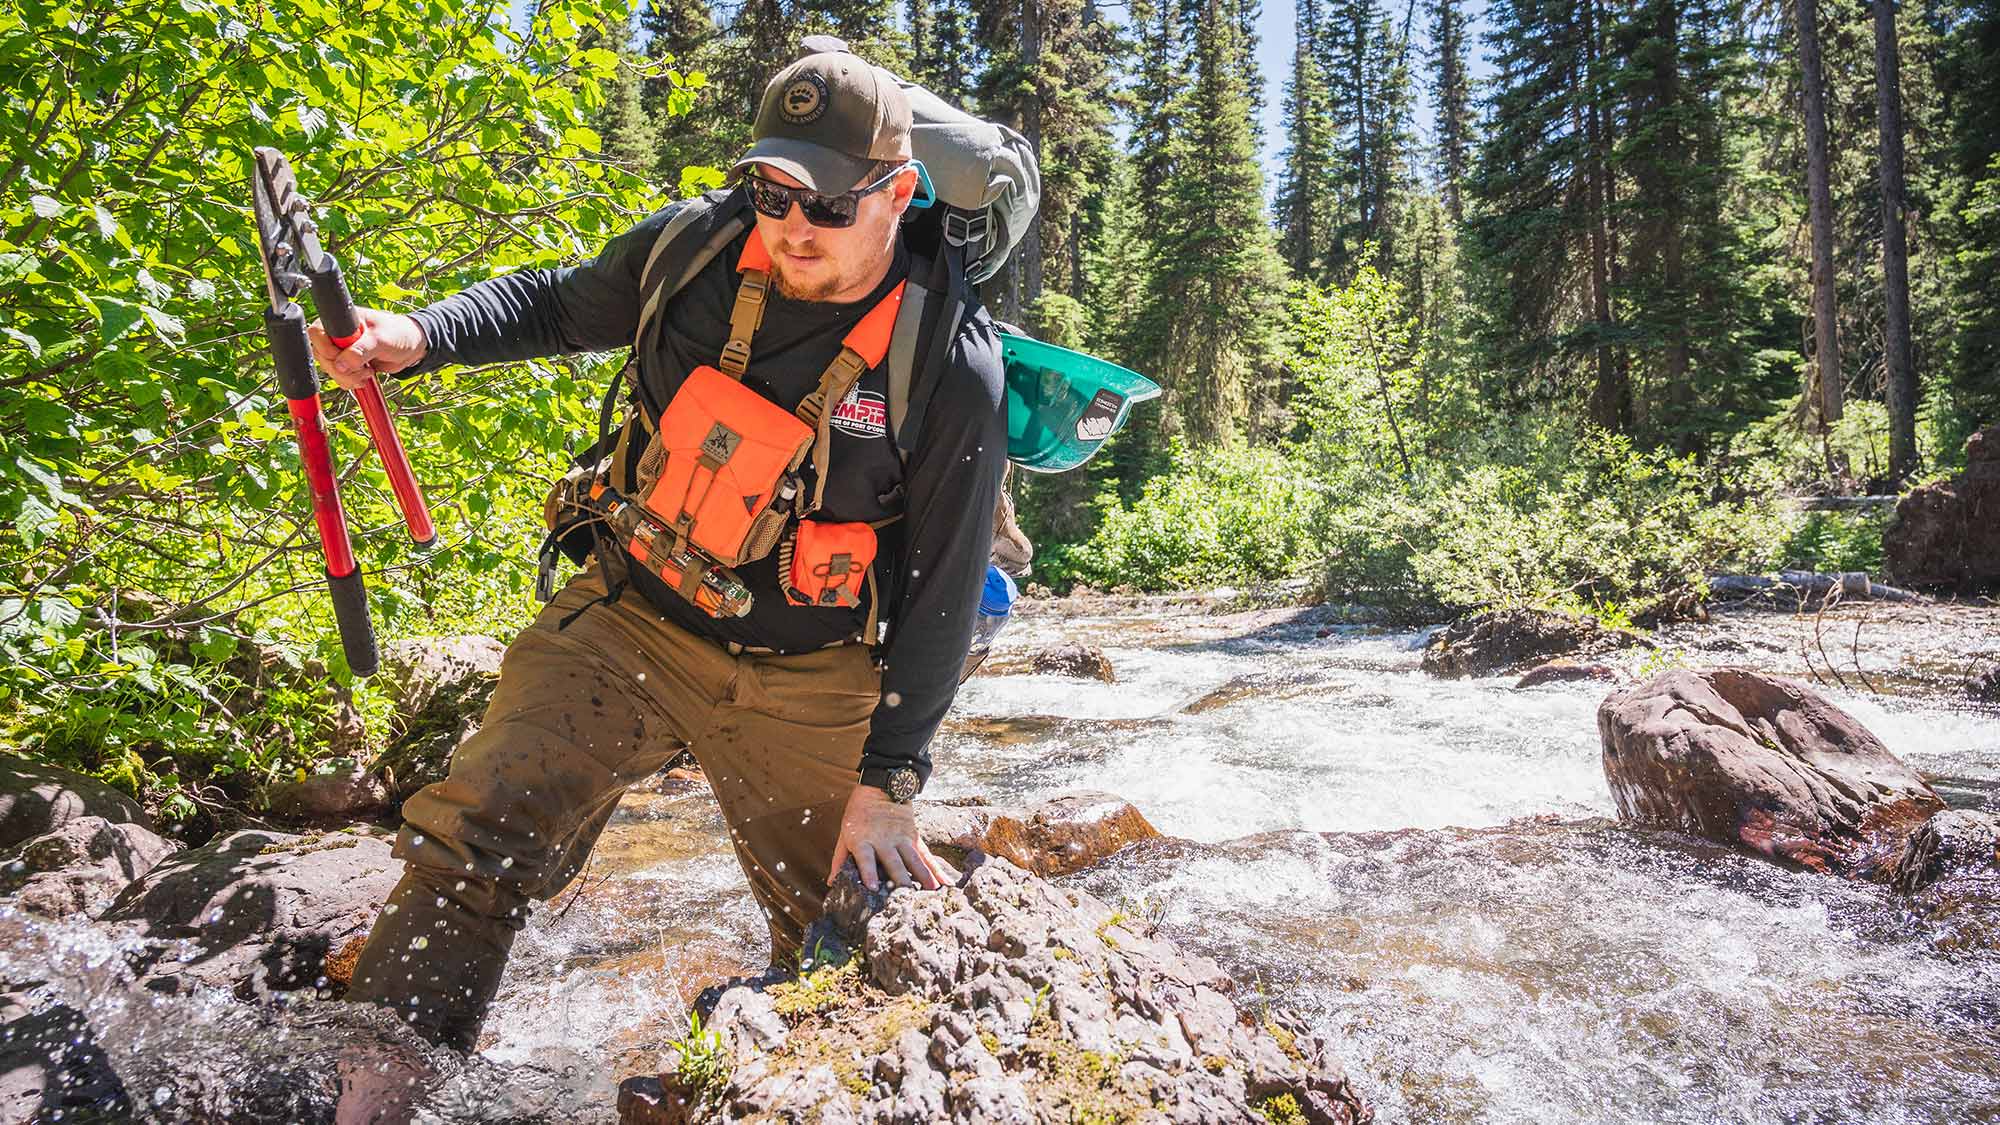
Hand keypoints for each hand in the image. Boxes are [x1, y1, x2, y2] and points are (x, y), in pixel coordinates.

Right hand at [307, 308, 426, 390]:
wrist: (413, 347)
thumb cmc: (399, 333)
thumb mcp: (380, 340)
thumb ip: (360, 351)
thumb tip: (341, 364)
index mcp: (342, 320)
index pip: (318, 333)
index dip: (326, 349)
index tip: (342, 358)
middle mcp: (338, 335)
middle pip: (322, 355)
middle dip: (340, 368)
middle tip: (361, 370)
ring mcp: (342, 350)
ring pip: (330, 368)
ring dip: (347, 377)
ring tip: (367, 373)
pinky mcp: (349, 363)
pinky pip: (340, 376)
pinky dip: (350, 381)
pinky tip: (365, 378)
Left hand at [828, 783, 955, 891]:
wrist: (881, 785)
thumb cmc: (859, 812)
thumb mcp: (845, 833)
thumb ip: (840, 859)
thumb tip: (832, 883)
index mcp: (863, 839)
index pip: (866, 858)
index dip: (869, 872)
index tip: (872, 887)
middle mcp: (884, 840)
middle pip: (893, 862)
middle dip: (900, 880)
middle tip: (906, 897)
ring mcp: (901, 838)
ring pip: (913, 859)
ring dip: (922, 876)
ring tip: (929, 892)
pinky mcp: (913, 836)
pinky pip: (926, 854)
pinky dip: (936, 869)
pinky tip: (944, 882)